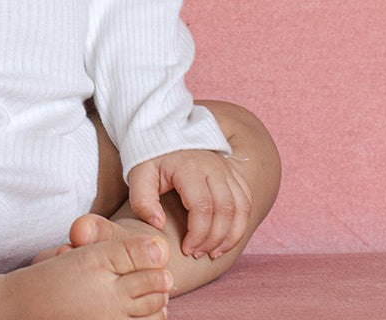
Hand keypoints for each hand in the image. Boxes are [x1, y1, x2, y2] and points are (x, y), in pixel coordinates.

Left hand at [127, 149, 252, 259]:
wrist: (164, 132)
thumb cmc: (151, 158)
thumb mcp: (138, 175)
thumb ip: (143, 200)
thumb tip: (158, 225)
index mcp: (190, 167)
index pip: (203, 208)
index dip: (198, 235)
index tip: (186, 249)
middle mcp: (213, 166)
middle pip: (225, 210)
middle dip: (214, 239)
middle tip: (198, 253)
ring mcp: (225, 168)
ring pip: (241, 207)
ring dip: (231, 235)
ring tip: (214, 252)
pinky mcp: (232, 172)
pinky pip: (246, 200)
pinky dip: (241, 222)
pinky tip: (227, 237)